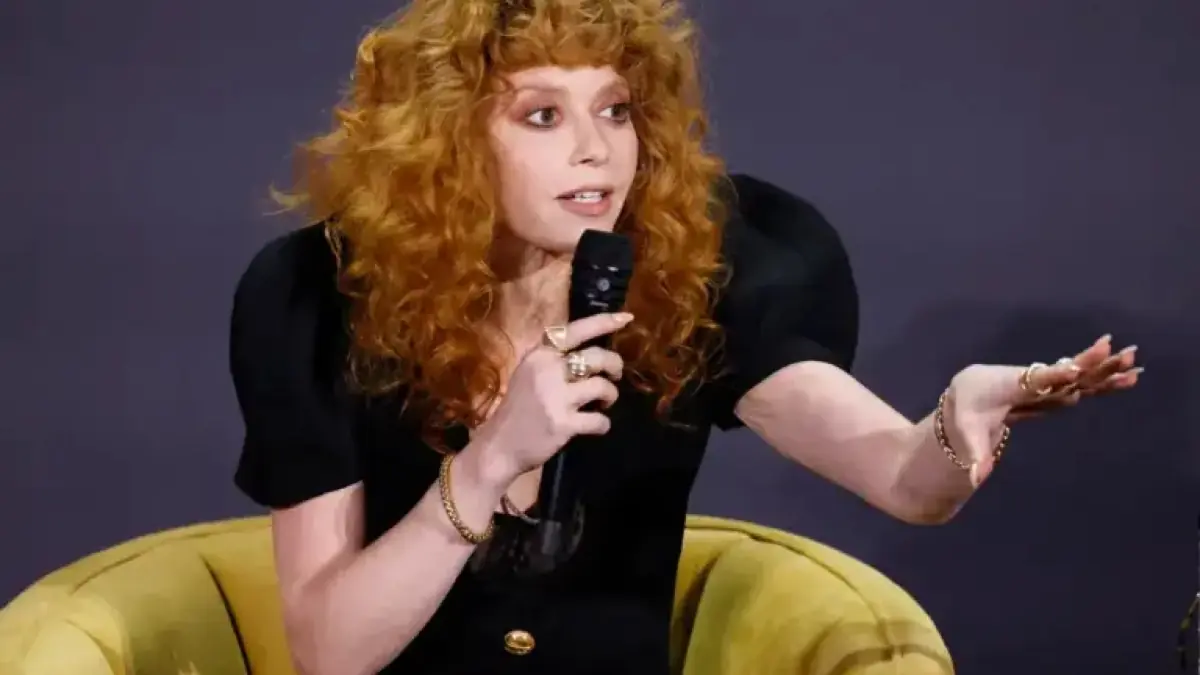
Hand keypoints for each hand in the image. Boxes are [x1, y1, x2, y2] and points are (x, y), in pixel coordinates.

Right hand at [469, 312, 632, 485]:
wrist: (499, 446)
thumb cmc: (517, 409)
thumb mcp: (529, 374)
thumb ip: (554, 360)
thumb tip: (593, 353)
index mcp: (539, 355)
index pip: (575, 330)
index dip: (604, 322)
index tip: (627, 317)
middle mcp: (547, 370)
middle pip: (597, 357)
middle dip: (615, 365)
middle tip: (615, 376)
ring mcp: (556, 397)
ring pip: (603, 386)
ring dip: (611, 395)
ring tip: (603, 403)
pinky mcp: (564, 423)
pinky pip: (599, 420)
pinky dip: (604, 424)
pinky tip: (597, 426)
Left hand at [944, 334, 1141, 484]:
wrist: (970, 389)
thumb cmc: (968, 410)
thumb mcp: (967, 433)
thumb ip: (976, 455)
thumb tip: (976, 478)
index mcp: (1012, 386)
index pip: (1036, 380)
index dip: (1054, 376)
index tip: (1074, 370)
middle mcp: (1033, 381)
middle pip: (1065, 372)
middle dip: (1089, 363)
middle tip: (1116, 352)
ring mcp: (1046, 384)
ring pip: (1078, 376)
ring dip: (1104, 369)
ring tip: (1133, 359)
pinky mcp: (1054, 389)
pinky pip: (1082, 384)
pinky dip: (1103, 380)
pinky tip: (1129, 375)